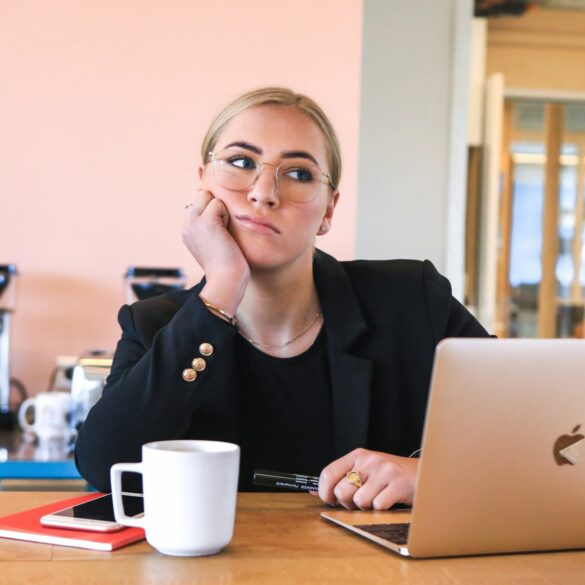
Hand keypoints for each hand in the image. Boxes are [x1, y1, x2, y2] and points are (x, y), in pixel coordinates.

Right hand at [182, 189, 249, 313]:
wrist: (226, 279)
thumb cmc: (226, 263)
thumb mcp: (212, 240)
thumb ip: (209, 222)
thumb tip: (216, 203)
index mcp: (186, 227)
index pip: (197, 199)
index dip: (212, 208)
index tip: (218, 231)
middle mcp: (185, 223)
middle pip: (201, 193)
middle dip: (215, 206)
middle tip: (221, 231)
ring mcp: (192, 221)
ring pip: (208, 195)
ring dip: (221, 211)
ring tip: (223, 233)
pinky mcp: (204, 221)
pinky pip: (218, 203)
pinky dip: (226, 215)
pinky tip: (224, 234)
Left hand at [317, 448, 418, 510]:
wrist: (426, 473)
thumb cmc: (391, 476)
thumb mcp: (365, 471)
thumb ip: (342, 479)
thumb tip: (314, 491)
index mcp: (357, 455)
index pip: (328, 472)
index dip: (325, 492)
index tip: (330, 501)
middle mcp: (369, 460)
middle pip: (341, 491)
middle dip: (348, 504)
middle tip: (359, 502)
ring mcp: (384, 471)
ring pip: (359, 500)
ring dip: (366, 508)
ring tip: (376, 500)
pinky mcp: (398, 484)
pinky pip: (378, 506)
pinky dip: (381, 510)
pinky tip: (389, 502)